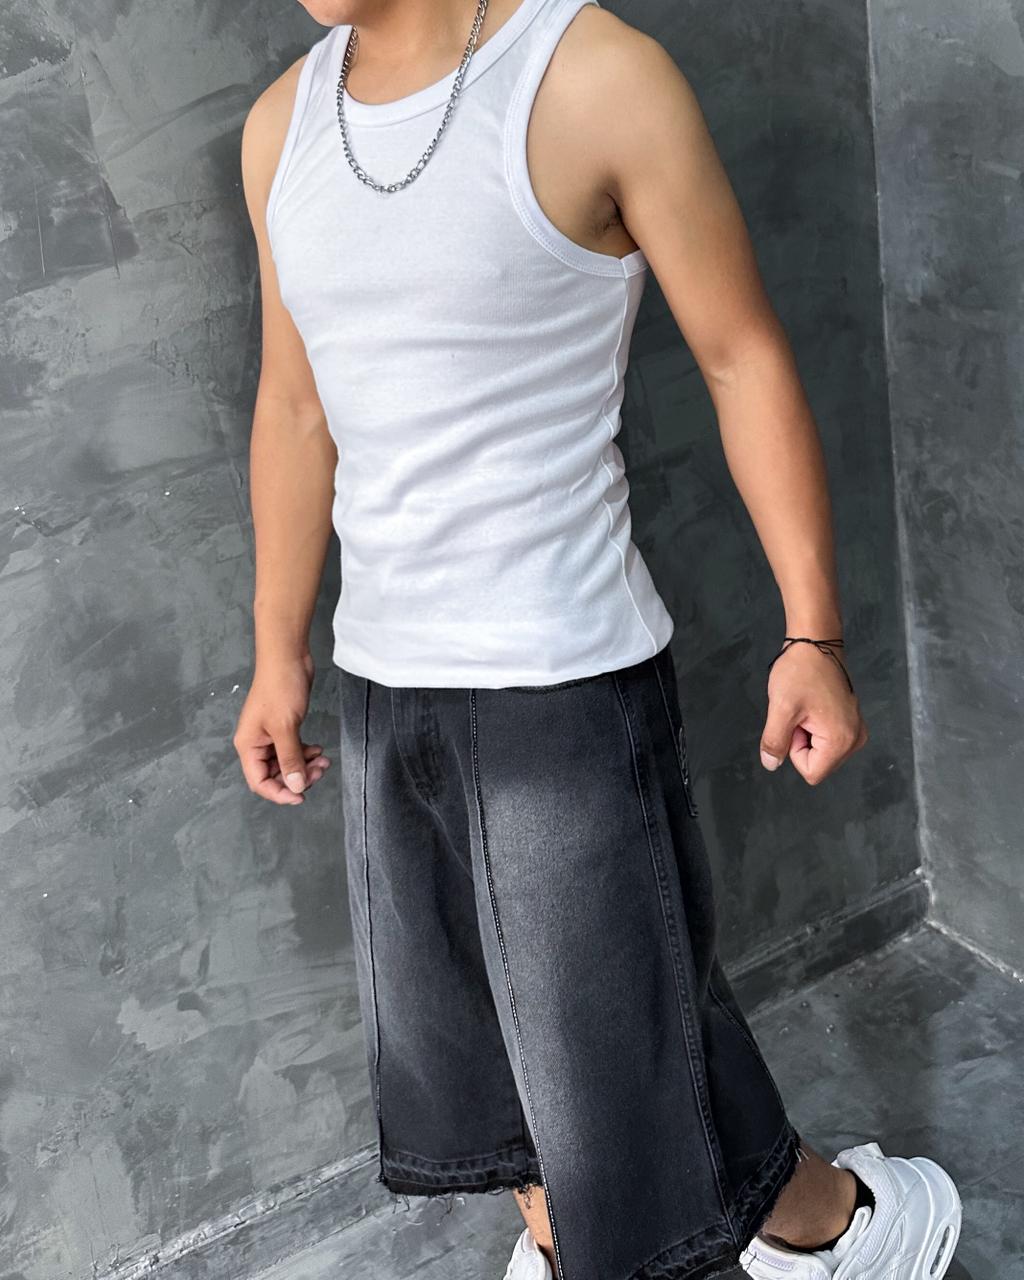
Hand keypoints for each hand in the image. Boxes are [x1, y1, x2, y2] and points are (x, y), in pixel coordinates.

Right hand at [233, 652, 331, 804]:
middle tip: (319, 772)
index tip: (301, 795)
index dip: (279, 793)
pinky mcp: (284, 727)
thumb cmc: (280, 688)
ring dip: (305, 766)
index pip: (259, 782)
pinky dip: (306, 753)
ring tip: (323, 760)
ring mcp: (271, 735)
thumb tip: (295, 786)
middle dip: (297, 777)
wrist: (288, 658)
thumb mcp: (285, 728)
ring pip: (287, 763)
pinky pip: (294, 750)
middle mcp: (257, 743)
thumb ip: (290, 759)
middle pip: (275, 775)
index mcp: (248, 745)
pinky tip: (319, 750)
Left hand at [759, 642, 866, 784]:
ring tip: (805, 707)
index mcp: (842, 740)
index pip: (811, 772)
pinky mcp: (851, 722)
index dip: (794, 750)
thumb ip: (775, 741)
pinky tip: (812, 706)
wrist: (815, 643)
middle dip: (801, 742)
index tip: (795, 722)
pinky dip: (813, 727)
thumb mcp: (781, 708)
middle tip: (800, 712)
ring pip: (820, 752)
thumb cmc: (799, 672)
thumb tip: (771, 765)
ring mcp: (856, 731)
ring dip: (806, 734)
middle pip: (818, 763)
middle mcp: (855, 740)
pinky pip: (826, 739)